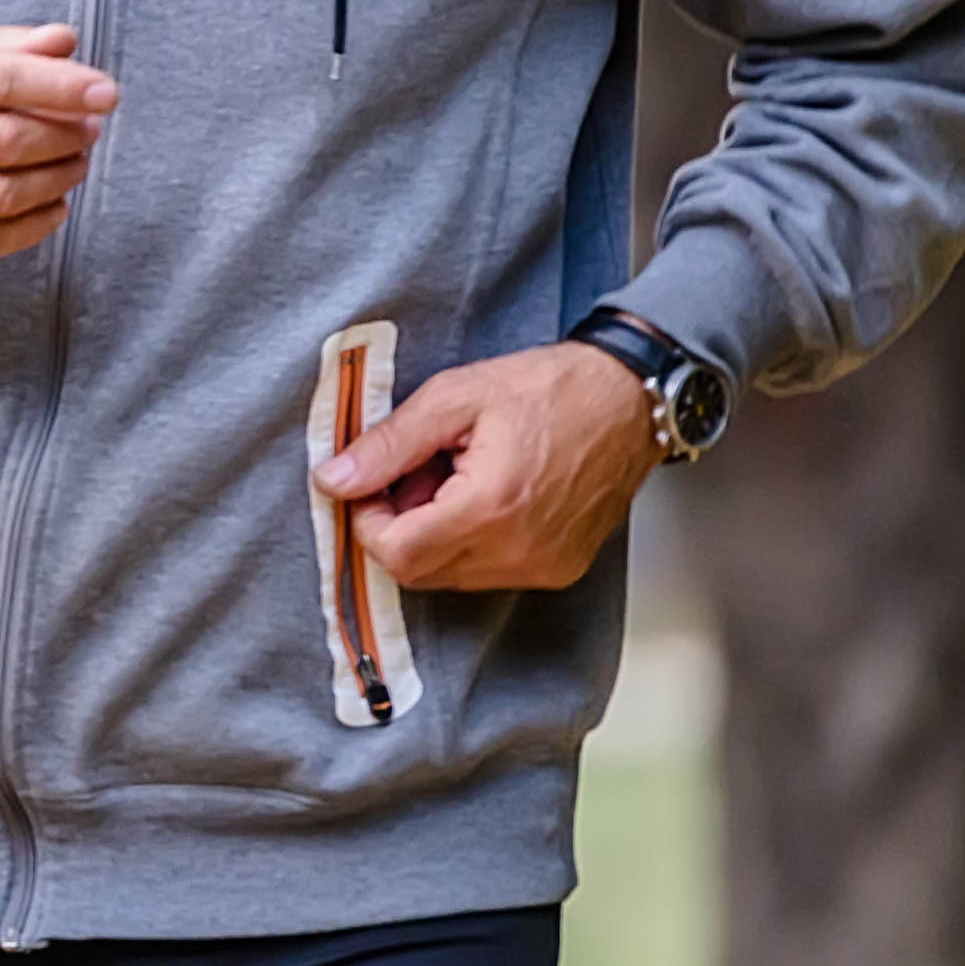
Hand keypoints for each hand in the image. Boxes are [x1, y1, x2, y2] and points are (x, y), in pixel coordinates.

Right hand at [0, 25, 119, 263]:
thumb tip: (62, 43)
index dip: (58, 87)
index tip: (103, 93)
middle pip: (5, 140)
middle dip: (63, 135)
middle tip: (90, 128)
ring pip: (2, 193)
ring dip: (55, 178)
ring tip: (75, 162)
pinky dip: (32, 226)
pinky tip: (53, 206)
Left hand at [322, 341, 660, 593]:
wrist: (631, 400)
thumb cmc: (550, 389)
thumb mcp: (454, 398)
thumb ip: (388, 445)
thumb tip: (333, 480)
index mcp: (491, 509)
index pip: (397, 554)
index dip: (367, 521)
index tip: (369, 485)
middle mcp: (520, 552)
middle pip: (419, 572)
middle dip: (400, 527)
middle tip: (417, 473)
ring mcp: (544, 566)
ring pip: (452, 576)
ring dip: (435, 535)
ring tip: (457, 477)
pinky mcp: (560, 569)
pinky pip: (490, 573)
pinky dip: (472, 542)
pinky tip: (486, 494)